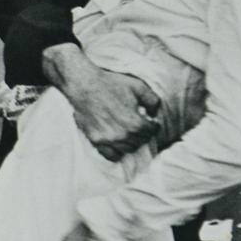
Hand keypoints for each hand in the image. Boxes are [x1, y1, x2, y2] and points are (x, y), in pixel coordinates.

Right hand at [43, 45, 160, 160]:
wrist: (84, 85)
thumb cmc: (111, 84)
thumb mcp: (137, 86)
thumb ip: (152, 100)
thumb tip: (155, 112)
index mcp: (135, 123)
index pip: (152, 131)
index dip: (154, 126)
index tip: (152, 123)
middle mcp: (123, 135)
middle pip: (141, 142)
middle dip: (144, 134)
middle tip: (141, 127)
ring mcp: (109, 140)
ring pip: (128, 149)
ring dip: (132, 142)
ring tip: (130, 134)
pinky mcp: (96, 141)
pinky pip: (111, 156)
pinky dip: (118, 152)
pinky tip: (119, 144)